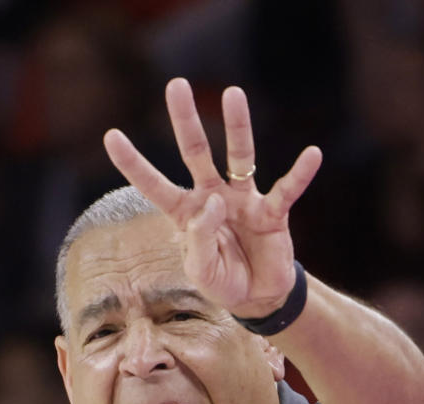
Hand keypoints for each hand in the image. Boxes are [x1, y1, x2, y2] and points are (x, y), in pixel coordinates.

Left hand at [103, 77, 321, 318]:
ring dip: (237, 127)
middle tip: (176, 85)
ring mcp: (243, 200)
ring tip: (233, 94)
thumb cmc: (224, 283)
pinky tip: (312, 155)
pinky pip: (287, 189)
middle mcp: (213, 197)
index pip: (155, 186)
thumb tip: (213, 201)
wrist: (258, 299)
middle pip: (196, 152)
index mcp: (187, 214)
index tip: (110, 136)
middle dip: (186, 120)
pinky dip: (300, 174)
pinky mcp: (272, 212)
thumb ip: (199, 240)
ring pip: (239, 156)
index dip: (134, 164)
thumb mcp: (202, 273)